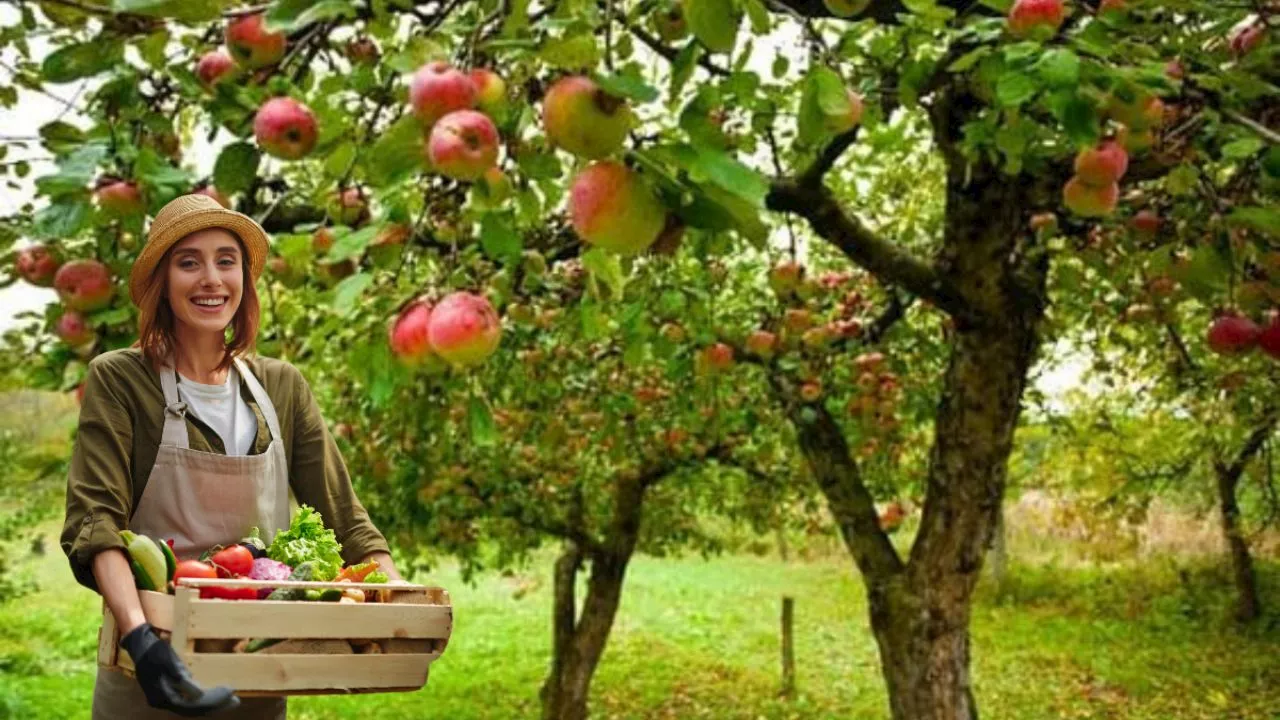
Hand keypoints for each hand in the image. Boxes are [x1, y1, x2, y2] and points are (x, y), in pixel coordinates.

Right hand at [121, 623, 240, 716]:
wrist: (140, 646)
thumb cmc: (155, 651)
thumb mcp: (168, 660)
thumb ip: (181, 677)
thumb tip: (197, 694)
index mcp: (162, 697)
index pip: (191, 706)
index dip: (212, 701)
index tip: (230, 691)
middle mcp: (164, 702)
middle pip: (194, 710)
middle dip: (216, 706)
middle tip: (236, 701)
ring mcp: (166, 699)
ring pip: (192, 708)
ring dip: (212, 705)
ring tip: (231, 701)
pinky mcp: (170, 693)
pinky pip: (189, 701)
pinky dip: (204, 700)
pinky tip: (216, 696)